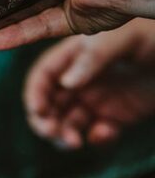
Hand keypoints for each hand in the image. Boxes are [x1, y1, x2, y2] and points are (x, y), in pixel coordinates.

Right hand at [23, 19, 154, 148]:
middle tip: (52, 134)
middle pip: (48, 104)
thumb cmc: (151, 34)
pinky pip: (97, 132)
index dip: (34, 94)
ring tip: (75, 142)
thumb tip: (65, 84)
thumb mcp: (121, 39)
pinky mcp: (118, 116)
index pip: (42, 77)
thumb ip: (92, 58)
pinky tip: (106, 134)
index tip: (39, 111)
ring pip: (67, 123)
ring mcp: (98, 99)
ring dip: (64, 135)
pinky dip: (95, 138)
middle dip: (44, 121)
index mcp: (74, 57)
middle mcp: (81, 80)